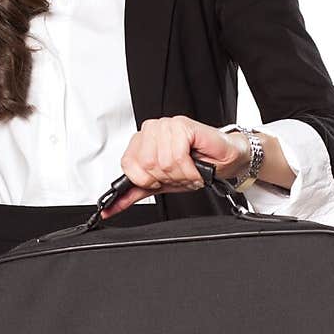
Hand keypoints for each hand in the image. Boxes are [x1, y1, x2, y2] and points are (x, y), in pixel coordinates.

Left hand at [100, 117, 251, 217]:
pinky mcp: (182, 125)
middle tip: (180, 175)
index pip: (128, 165)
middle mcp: (151, 130)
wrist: (224, 160)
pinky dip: (189, 168)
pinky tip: (196, 165)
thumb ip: (133, 193)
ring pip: (162, 161)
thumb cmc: (196, 167)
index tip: (161, 181)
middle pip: (146, 165)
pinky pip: (177, 155)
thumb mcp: (159, 185)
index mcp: (141, 141)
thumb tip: (109, 208)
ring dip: (181, 174)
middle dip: (167, 178)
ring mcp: (166, 125)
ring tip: (190, 170)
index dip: (146, 179)